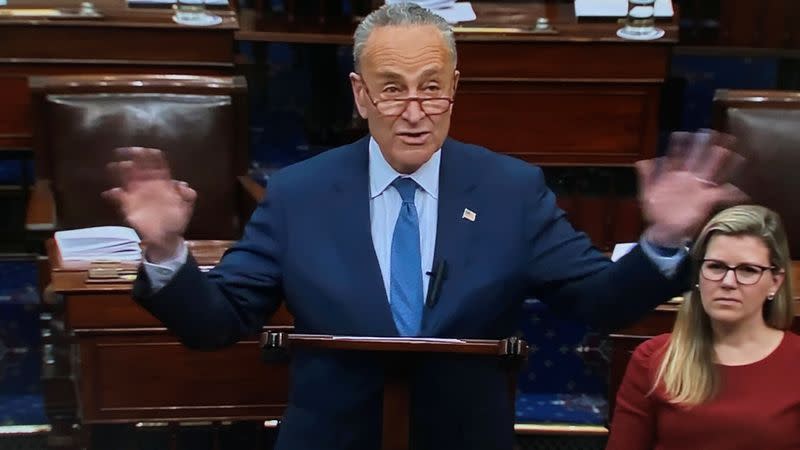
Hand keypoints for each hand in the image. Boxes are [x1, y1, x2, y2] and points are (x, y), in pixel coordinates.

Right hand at [103, 147, 195, 261]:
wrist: (167, 236)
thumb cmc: (177, 219)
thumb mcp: (186, 206)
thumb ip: (188, 195)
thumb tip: (182, 184)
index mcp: (163, 182)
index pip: (156, 163)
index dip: (151, 155)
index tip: (146, 150)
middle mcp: (148, 184)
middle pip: (139, 166)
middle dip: (133, 157)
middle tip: (126, 151)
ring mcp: (137, 193)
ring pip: (127, 177)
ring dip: (120, 170)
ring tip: (115, 166)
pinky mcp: (128, 205)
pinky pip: (118, 196)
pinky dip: (113, 193)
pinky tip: (111, 192)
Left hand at [636, 130, 747, 247]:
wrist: (663, 230)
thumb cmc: (656, 211)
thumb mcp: (647, 194)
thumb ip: (646, 177)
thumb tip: (641, 161)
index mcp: (674, 175)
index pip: (677, 156)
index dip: (679, 145)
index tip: (682, 133)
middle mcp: (689, 178)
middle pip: (699, 158)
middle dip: (706, 146)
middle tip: (714, 132)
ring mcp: (699, 188)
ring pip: (711, 170)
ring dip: (719, 160)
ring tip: (728, 149)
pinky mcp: (707, 200)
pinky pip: (722, 194)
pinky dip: (732, 192)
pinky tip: (740, 188)